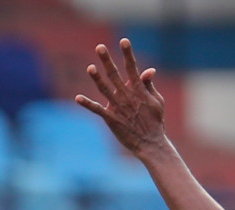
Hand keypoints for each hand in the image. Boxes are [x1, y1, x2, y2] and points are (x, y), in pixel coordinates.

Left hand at [75, 39, 167, 157]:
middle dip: (107, 60)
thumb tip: (148, 70)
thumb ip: (149, 85)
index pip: (133, 68)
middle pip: (115, 75)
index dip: (128, 54)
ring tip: (90, 67)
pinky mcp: (111, 119)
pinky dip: (87, 104)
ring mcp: (118, 107)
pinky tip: (77, 98)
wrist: (151, 144)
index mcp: (139, 90)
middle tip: (99, 47)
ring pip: (104, 89)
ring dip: (96, 78)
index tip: (124, 40)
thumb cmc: (155, 122)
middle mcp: (127, 96)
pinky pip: (97, 110)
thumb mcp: (157, 101)